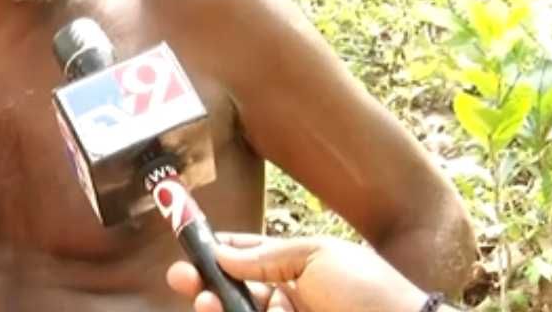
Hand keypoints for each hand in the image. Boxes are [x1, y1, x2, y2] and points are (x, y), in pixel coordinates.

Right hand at [166, 233, 433, 311]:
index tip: (188, 247)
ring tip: (206, 301)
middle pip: (234, 291)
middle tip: (182, 280)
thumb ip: (267, 255)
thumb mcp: (318, 256)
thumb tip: (222, 252)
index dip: (215, 251)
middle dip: (204, 284)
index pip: (246, 257)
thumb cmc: (369, 291)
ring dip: (216, 305)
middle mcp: (286, 300)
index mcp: (295, 270)